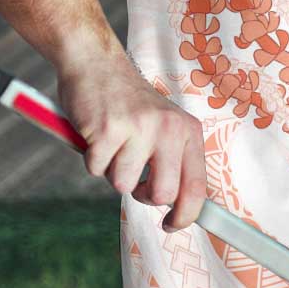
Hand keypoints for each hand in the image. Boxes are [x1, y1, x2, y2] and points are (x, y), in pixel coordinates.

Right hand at [57, 52, 206, 231]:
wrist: (96, 62)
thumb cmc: (129, 103)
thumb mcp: (164, 125)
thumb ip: (173, 160)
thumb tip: (180, 207)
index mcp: (188, 130)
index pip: (197, 186)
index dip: (186, 215)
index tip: (172, 225)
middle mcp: (169, 129)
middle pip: (162, 194)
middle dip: (143, 195)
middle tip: (134, 179)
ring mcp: (139, 128)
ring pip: (123, 185)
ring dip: (112, 171)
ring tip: (113, 143)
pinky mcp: (107, 129)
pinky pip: (96, 169)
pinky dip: (91, 159)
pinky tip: (96, 134)